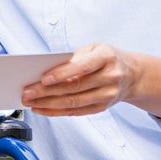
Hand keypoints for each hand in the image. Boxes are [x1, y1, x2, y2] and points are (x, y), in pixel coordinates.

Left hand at [21, 43, 136, 116]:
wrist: (133, 74)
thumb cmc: (108, 58)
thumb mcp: (95, 48)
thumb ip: (75, 57)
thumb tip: (49, 69)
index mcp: (106, 57)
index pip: (82, 67)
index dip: (62, 73)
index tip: (43, 78)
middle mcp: (110, 77)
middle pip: (74, 87)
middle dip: (47, 91)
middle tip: (27, 92)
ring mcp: (107, 95)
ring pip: (74, 102)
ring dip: (49, 104)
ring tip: (31, 102)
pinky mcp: (102, 107)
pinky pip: (76, 112)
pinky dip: (57, 112)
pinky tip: (43, 108)